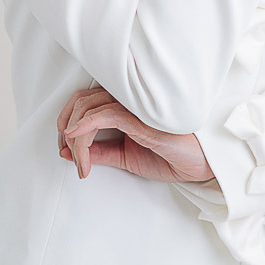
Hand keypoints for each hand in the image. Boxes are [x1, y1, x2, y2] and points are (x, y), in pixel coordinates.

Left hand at [57, 88, 213, 182]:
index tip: (64, 149)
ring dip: (76, 139)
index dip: (66, 122)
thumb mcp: (124, 157)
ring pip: (89, 109)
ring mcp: (134, 107)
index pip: (83, 101)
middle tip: (68, 156)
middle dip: (66, 130)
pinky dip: (85, 127)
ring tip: (81, 163)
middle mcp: (126, 100)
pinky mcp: (141, 118)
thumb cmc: (169, 156)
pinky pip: (105, 115)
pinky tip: (76, 140)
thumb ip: (99, 153)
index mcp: (122, 105)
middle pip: (81, 102)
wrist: (199, 164)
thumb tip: (67, 151)